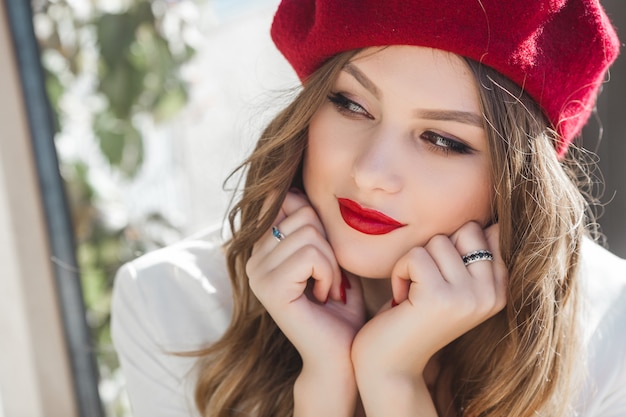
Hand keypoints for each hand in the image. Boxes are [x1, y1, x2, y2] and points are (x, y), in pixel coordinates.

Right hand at [246, 190, 365, 366]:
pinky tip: (323, 296)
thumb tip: (297, 188)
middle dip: (328, 245)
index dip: (314, 217)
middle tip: (328, 277)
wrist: (341, 354)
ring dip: (330, 263)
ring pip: (309, 234)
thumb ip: (312, 226)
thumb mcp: (327, 255)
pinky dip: (328, 274)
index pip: (284, 200)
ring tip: (327, 288)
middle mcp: (253, 259)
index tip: (325, 253)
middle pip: (303, 214)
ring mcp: (257, 274)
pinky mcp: (270, 288)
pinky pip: (311, 255)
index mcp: (264, 248)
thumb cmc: (341, 307)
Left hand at [352, 221, 506, 382]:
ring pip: (437, 241)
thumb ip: (472, 257)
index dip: (454, 245)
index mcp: (499, 290)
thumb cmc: (414, 317)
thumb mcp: (452, 285)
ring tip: (412, 294)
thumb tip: (493, 222)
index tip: (440, 276)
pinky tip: (401, 299)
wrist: (390, 365)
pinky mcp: (438, 297)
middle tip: (425, 282)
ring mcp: (467, 297)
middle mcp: (491, 295)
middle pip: (465, 230)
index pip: (488, 232)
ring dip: (414, 263)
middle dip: (436, 249)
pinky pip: (415, 256)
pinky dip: (399, 271)